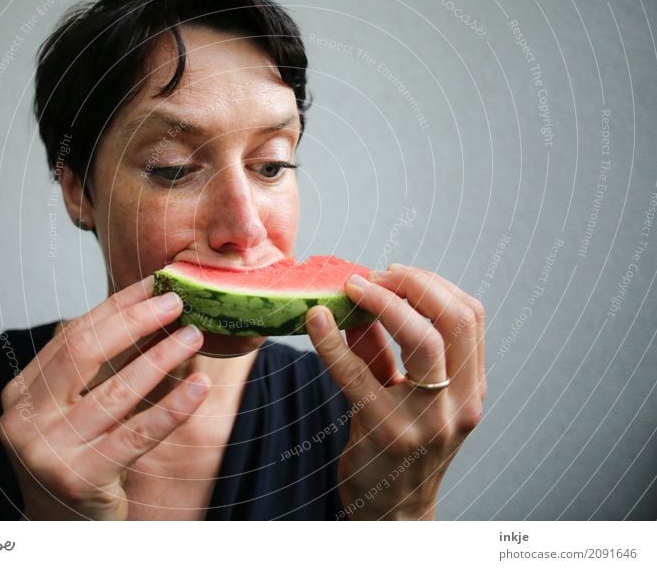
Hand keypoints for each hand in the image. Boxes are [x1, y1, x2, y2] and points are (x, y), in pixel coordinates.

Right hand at [0, 275, 208, 519]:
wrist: (61, 528)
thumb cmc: (76, 459)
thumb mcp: (73, 408)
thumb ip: (95, 367)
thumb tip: (144, 310)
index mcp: (22, 392)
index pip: (72, 335)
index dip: (117, 306)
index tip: (154, 285)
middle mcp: (26, 419)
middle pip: (84, 352)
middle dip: (135, 321)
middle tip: (176, 303)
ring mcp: (48, 451)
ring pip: (116, 392)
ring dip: (160, 358)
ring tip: (193, 337)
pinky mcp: (79, 480)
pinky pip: (136, 435)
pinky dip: (172, 407)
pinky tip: (199, 387)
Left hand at [306, 264, 485, 519]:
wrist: (391, 513)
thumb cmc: (396, 446)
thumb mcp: (401, 391)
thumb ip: (384, 346)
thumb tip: (357, 298)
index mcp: (471, 388)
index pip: (470, 317)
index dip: (433, 285)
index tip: (396, 273)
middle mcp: (460, 403)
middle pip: (454, 321)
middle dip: (414, 285)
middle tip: (374, 275)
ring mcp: (429, 421)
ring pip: (424, 341)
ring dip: (385, 302)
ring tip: (352, 287)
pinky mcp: (389, 434)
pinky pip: (360, 376)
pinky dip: (334, 342)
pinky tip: (315, 321)